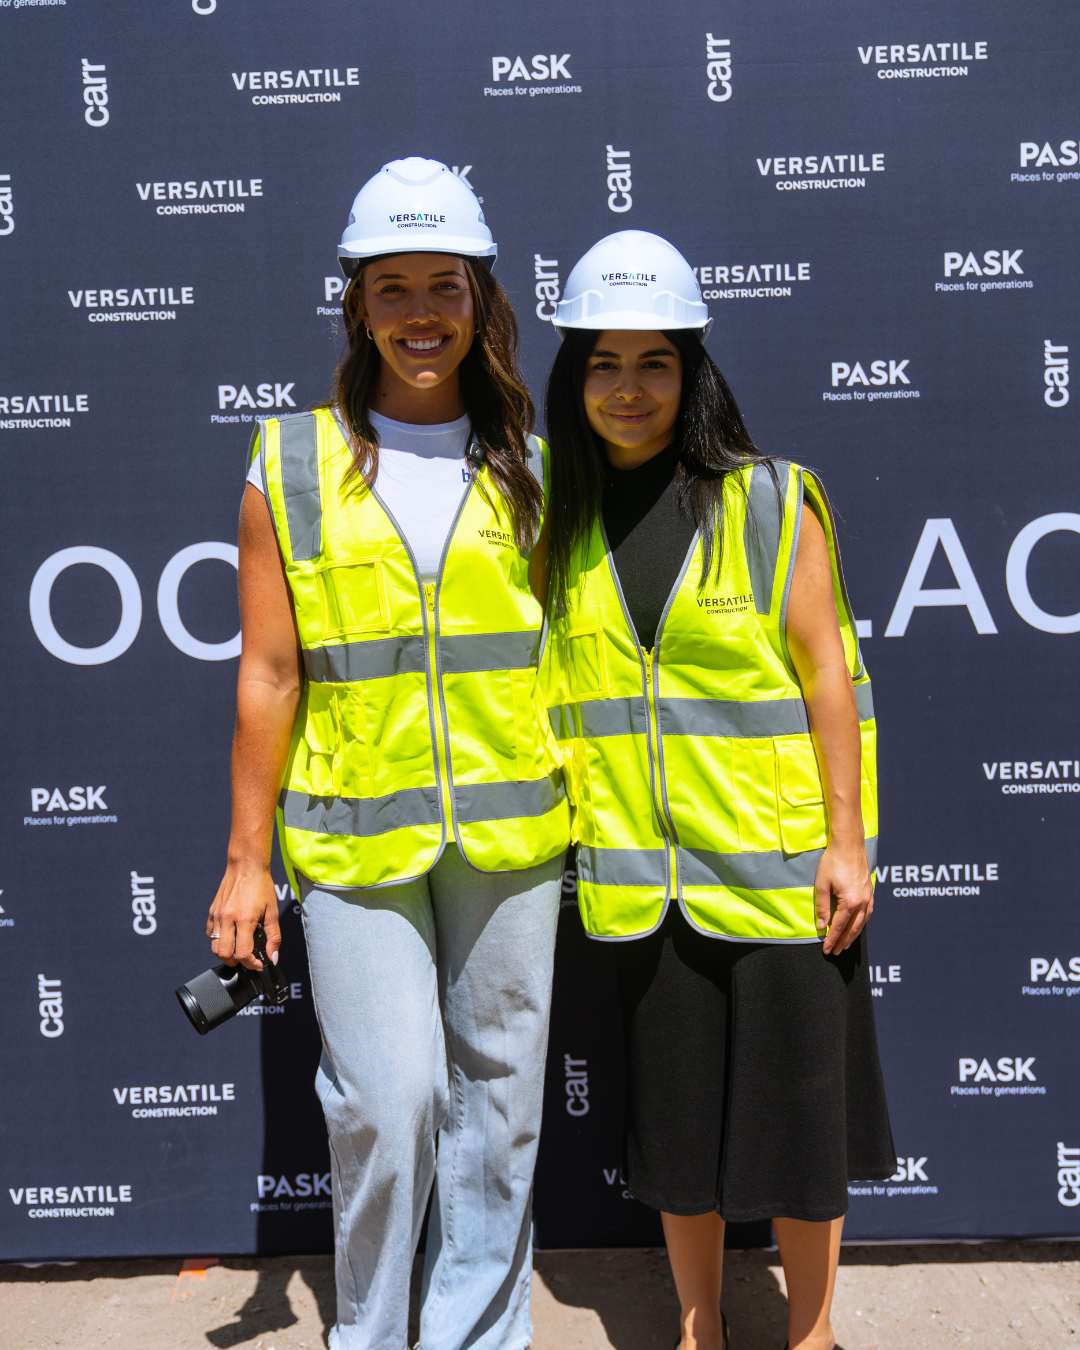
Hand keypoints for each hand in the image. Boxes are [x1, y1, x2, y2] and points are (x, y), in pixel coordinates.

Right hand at [206, 861, 280, 969]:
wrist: (246, 866)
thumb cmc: (261, 886)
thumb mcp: (273, 912)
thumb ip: (274, 937)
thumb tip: (273, 957)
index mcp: (245, 919)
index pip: (243, 953)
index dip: (251, 964)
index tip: (258, 964)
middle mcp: (228, 919)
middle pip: (225, 954)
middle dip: (236, 962)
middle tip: (247, 959)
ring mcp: (218, 915)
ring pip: (215, 947)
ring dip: (226, 953)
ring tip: (238, 950)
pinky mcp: (212, 911)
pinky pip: (211, 934)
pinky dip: (219, 940)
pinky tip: (230, 936)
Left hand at [815, 836, 872, 955]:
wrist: (849, 844)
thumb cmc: (833, 862)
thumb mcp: (822, 884)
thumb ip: (821, 907)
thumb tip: (821, 925)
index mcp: (850, 902)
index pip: (839, 926)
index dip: (832, 939)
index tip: (826, 950)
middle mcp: (862, 902)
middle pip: (853, 928)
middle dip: (843, 942)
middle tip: (835, 952)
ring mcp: (868, 896)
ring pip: (862, 923)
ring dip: (854, 935)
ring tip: (845, 944)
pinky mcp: (870, 891)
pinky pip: (868, 913)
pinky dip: (862, 923)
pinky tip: (857, 926)